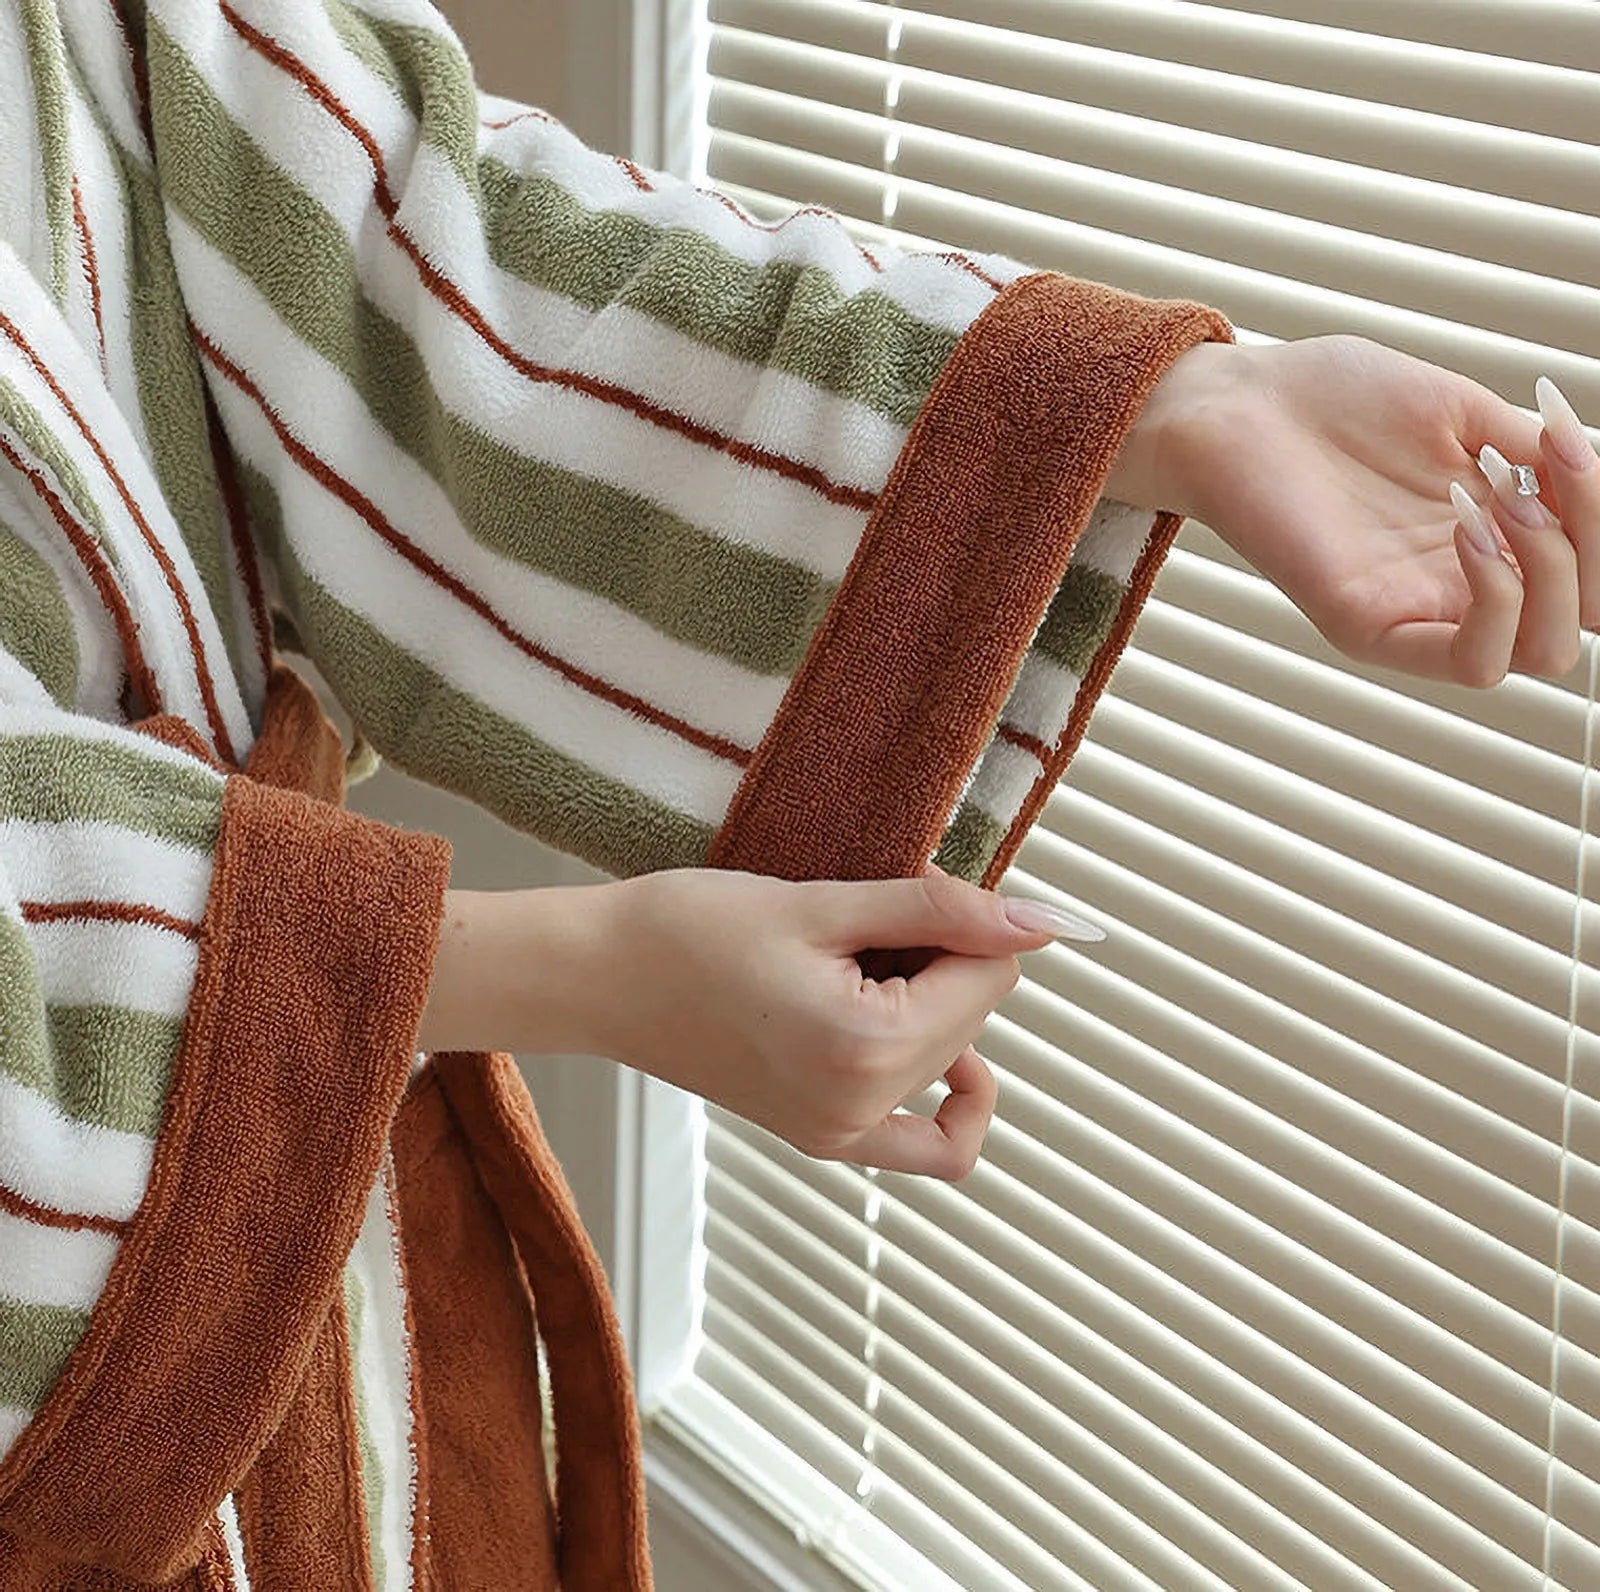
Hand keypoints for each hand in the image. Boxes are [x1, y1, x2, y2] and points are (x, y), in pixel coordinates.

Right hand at [589, 867, 1097, 1179]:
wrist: (599, 975)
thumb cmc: (689, 928)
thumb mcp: (823, 901)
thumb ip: (941, 911)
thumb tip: (1041, 921)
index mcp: (867, 1050)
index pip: (991, 976)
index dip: (963, 915)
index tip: (902, 884)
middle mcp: (861, 1110)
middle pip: (974, 1017)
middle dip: (944, 956)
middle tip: (865, 914)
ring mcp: (841, 1135)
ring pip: (951, 1058)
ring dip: (931, 1002)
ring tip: (859, 960)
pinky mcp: (824, 1137)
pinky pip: (923, 1142)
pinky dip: (944, 1090)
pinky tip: (917, 1037)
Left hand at [1118, 336, 1597, 686]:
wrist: (1239, 404)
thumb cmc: (1332, 398)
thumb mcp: (1458, 411)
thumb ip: (1535, 449)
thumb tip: (1592, 464)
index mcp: (1489, 534)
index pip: (1592, 571)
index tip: (1565, 445)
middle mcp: (1459, 583)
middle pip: (1586, 619)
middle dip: (1596, 544)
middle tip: (1544, 471)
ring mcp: (1416, 610)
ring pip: (1543, 652)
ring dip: (1558, 571)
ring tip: (1510, 498)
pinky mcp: (1367, 628)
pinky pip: (1472, 660)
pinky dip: (1499, 597)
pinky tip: (1471, 525)